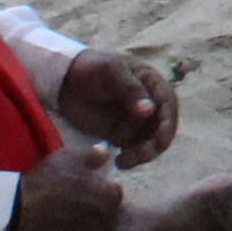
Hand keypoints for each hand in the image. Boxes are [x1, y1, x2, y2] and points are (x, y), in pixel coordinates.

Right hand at [4, 138, 126, 230]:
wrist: (13, 216)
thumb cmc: (41, 184)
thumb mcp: (65, 159)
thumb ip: (91, 155)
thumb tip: (106, 153)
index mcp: (108, 197)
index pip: (115, 196)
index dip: (100, 194)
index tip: (84, 194)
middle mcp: (107, 224)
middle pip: (109, 221)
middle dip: (97, 217)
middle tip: (74, 214)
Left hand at [52, 50, 181, 164]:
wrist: (63, 81)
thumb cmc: (90, 69)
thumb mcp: (111, 71)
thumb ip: (131, 89)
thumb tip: (150, 110)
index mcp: (151, 83)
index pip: (168, 104)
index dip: (168, 123)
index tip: (160, 140)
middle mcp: (149, 103)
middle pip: (162, 127)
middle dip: (155, 144)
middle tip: (140, 155)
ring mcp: (136, 120)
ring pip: (150, 142)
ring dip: (143, 154)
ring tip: (123, 161)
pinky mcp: (122, 134)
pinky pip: (134, 149)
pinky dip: (131, 158)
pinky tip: (118, 161)